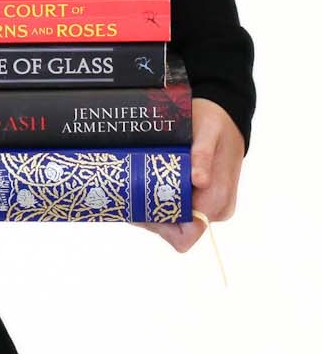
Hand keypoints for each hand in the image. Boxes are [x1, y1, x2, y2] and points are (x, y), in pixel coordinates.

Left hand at [139, 96, 244, 251]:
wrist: (225, 120)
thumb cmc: (215, 123)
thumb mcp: (208, 130)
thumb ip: (203, 155)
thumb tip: (200, 180)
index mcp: (218, 198)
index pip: (188, 233)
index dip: (162, 227)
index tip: (138, 207)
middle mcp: (216, 209)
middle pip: (176, 230)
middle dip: (151, 215)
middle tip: (128, 191)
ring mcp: (210, 207)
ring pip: (175, 222)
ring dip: (153, 207)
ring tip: (134, 185)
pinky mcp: (203, 200)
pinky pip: (178, 210)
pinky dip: (160, 201)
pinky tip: (145, 183)